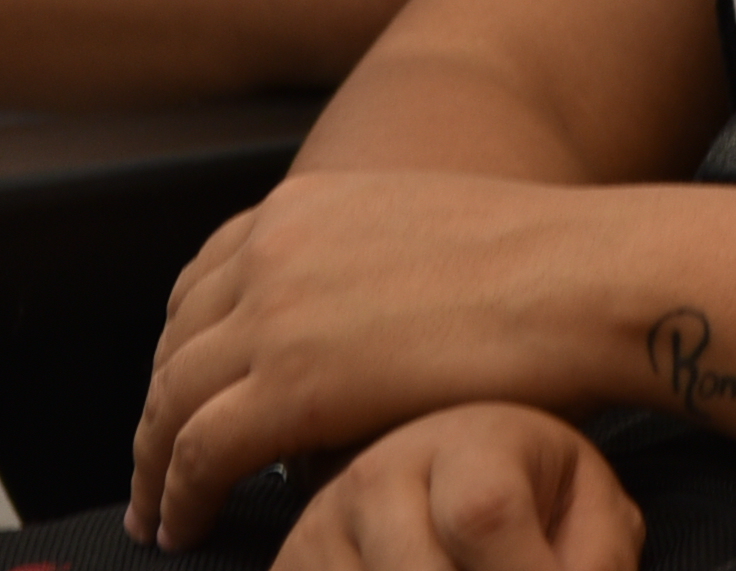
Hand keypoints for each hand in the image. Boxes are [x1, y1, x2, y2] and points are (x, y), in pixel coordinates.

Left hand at [134, 172, 631, 547]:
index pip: (204, 283)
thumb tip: (358, 342)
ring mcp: (275, 312)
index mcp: (304, 205)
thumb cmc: (542, 275)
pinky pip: (197, 450)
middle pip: (176, 341)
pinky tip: (183, 529)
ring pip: (169, 400)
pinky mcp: (289, 383)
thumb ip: (368, 280)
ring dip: (153, 466)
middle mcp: (274, 245)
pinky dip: (177, 495)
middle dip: (157, 410)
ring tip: (157, 517)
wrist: (583, 280)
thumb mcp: (426, 243)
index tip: (179, 400)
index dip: (182, 349)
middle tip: (152, 471)